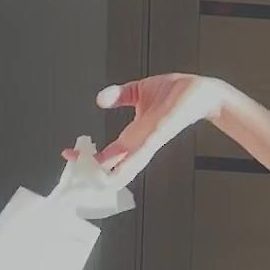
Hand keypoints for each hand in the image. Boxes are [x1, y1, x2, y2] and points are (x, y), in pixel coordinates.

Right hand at [60, 73, 235, 188]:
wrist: (201, 91)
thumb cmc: (176, 93)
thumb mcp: (138, 91)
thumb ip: (119, 96)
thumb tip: (100, 99)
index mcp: (135, 137)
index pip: (107, 156)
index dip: (87, 159)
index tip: (68, 154)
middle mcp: (142, 143)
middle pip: (113, 169)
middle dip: (90, 173)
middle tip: (70, 171)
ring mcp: (151, 140)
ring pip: (126, 168)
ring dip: (104, 174)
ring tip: (85, 179)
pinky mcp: (161, 131)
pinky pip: (143, 149)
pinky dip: (126, 161)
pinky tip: (111, 167)